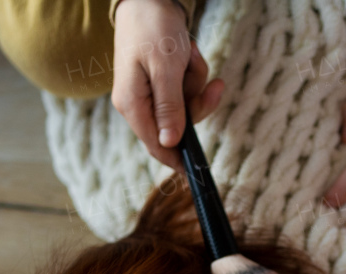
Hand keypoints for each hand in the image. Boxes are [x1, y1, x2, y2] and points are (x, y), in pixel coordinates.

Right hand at [112, 0, 223, 170]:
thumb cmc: (153, 29)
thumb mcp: (165, 68)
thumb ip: (169, 107)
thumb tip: (170, 143)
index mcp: (132, 105)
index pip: (156, 146)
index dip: (178, 160)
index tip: (198, 173)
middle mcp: (138, 103)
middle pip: (177, 127)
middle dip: (198, 103)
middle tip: (213, 84)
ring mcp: (150, 93)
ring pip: (185, 106)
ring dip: (195, 81)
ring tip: (190, 54)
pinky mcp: (161, 82)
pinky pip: (185, 89)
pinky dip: (192, 72)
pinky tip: (188, 52)